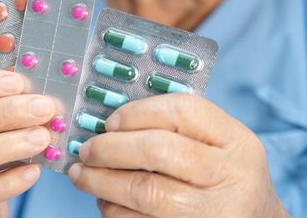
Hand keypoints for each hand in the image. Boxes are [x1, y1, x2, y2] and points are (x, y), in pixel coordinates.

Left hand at [68, 93, 288, 217]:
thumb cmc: (221, 177)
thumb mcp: (216, 145)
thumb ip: (174, 128)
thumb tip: (108, 126)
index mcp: (236, 141)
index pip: (182, 111)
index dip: (137, 113)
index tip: (108, 122)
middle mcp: (231, 176)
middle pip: (158, 151)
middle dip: (110, 149)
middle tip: (86, 151)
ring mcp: (215, 213)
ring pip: (146, 193)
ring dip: (102, 184)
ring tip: (83, 176)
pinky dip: (114, 212)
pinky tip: (105, 203)